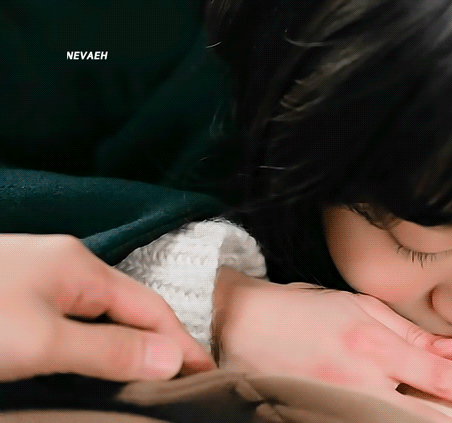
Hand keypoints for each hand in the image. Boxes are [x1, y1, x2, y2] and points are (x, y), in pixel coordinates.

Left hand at [0, 234, 215, 381]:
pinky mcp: (9, 297)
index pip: (150, 307)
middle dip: (152, 343)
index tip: (207, 377)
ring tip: (138, 379)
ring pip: (93, 316)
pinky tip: (83, 363)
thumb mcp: (42, 341)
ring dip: (117, 346)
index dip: (181, 343)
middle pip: (123, 309)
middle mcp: (61, 265)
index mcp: (79, 265)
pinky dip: (85, 343)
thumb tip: (173, 360)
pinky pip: (65, 321)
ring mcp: (32, 279)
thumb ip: (110, 350)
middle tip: (176, 384)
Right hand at [213, 267, 451, 422]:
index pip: (447, 381)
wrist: (233, 323)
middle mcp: (361, 380)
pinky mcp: (315, 417)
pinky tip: (400, 419)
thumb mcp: (361, 308)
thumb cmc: (302, 309)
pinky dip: (387, 422)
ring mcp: (335, 404)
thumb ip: (412, 336)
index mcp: (378, 347)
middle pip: (426, 418)